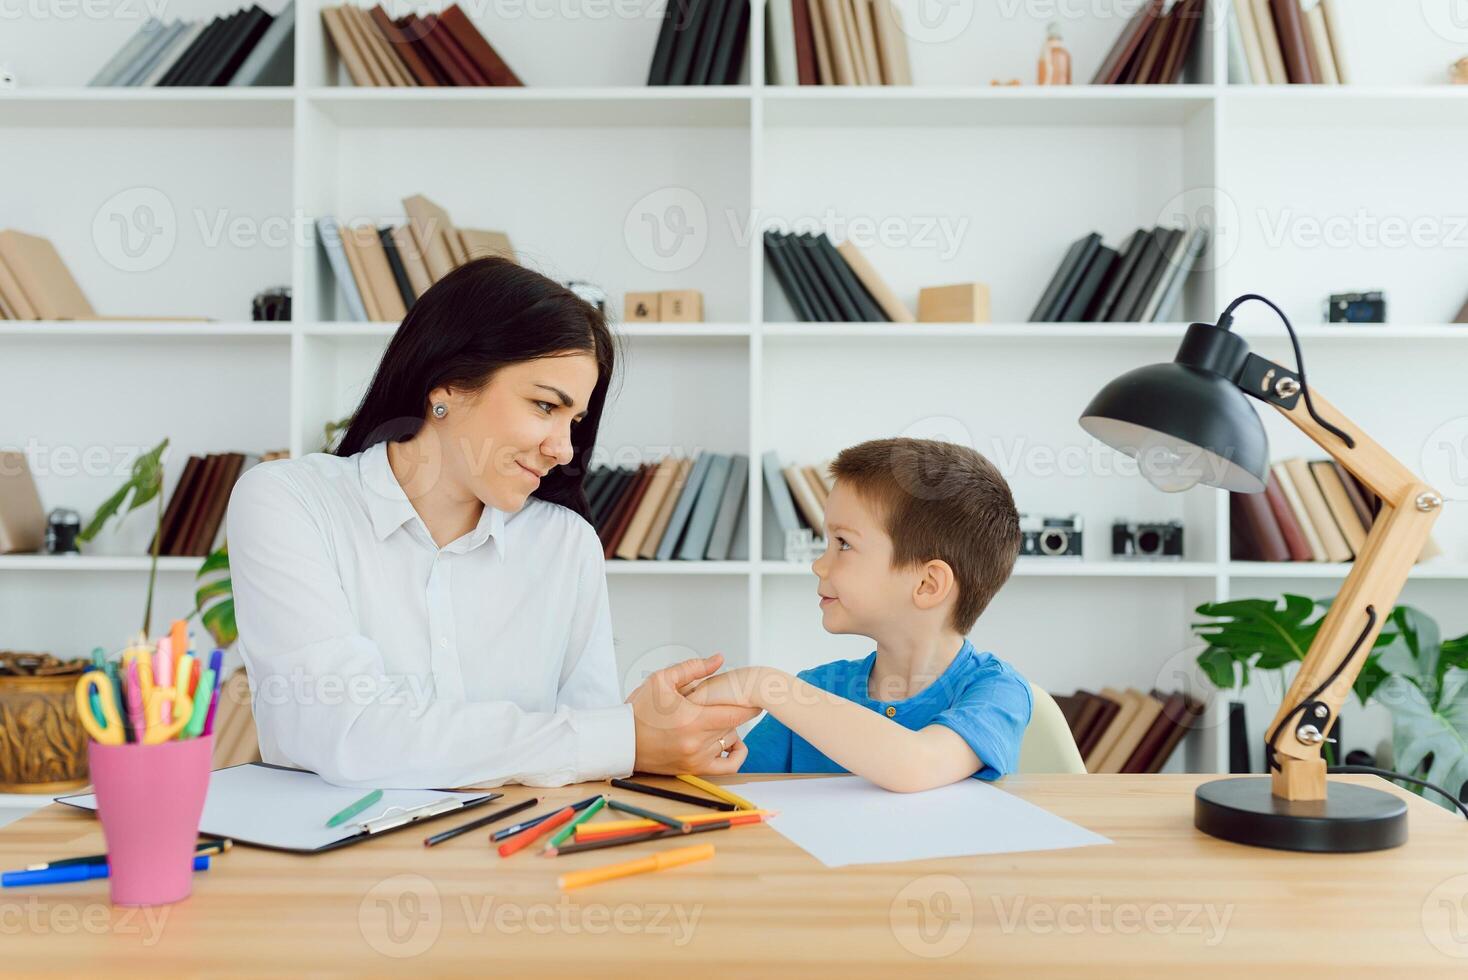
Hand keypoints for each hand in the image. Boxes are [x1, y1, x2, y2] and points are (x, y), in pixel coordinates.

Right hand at [627, 654, 756, 775]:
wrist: (621, 740)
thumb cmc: (639, 711)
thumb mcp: (662, 680)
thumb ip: (693, 668)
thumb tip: (718, 659)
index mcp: (692, 719)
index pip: (736, 713)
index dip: (750, 704)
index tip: (755, 696)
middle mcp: (697, 742)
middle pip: (733, 724)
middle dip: (733, 711)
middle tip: (729, 700)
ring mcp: (697, 758)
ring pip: (730, 740)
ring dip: (729, 728)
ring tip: (717, 716)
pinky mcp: (694, 769)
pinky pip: (728, 766)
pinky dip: (736, 754)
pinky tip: (731, 742)